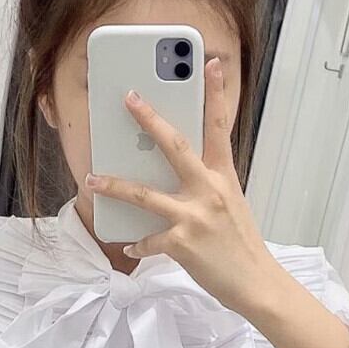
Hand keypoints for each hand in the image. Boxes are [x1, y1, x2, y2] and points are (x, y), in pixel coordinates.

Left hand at [82, 58, 280, 314]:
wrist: (256, 283)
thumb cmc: (241, 244)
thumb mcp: (231, 205)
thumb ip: (207, 185)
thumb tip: (177, 174)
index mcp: (224, 177)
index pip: (219, 127)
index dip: (216, 93)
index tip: (209, 64)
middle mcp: (210, 191)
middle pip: (175, 146)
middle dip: (149, 120)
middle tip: (129, 99)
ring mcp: (195, 216)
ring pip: (145, 194)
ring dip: (114, 185)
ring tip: (92, 179)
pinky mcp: (182, 244)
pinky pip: (149, 240)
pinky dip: (138, 243)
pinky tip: (130, 244)